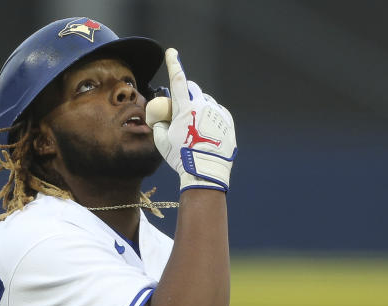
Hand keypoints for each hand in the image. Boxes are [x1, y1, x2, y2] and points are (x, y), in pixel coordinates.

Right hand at [146, 48, 236, 191]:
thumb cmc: (181, 157)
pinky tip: (207, 132)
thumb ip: (160, 123)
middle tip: (182, 109)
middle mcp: (203, 106)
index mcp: (185, 108)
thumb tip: (162, 117)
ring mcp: (217, 113)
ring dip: (199, 109)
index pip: (177, 81)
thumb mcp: (162, 141)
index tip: (172, 52)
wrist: (206, 172)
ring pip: (206, 102)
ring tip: (196, 130)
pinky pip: (218, 112)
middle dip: (187, 93)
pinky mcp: (227, 121)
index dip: (174, 64)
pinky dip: (211, 117)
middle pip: (193, 89)